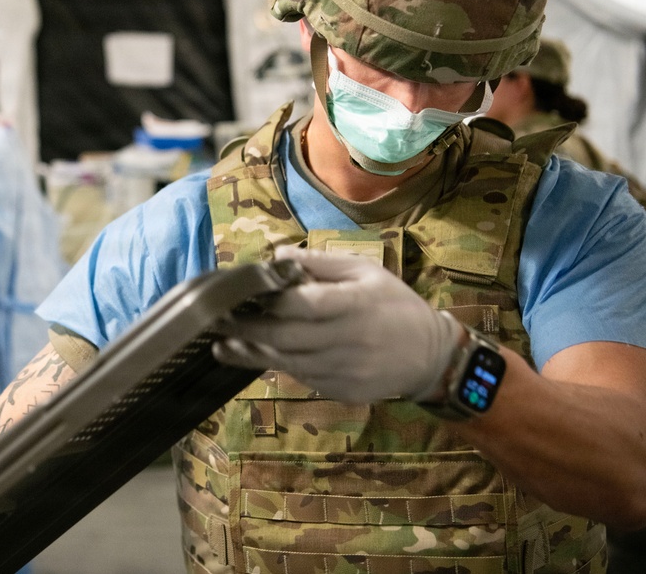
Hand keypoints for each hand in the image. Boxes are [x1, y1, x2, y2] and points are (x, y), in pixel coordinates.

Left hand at [213, 246, 461, 402]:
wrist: (430, 356)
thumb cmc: (394, 305)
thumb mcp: (366, 271)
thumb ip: (321, 263)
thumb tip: (278, 255)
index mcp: (355, 304)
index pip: (305, 304)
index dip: (271, 301)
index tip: (242, 294)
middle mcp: (347, 340)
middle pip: (287, 337)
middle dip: (247, 329)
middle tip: (215, 320)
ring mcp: (343, 370)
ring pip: (288, 362)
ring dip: (251, 352)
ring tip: (221, 343)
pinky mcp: (340, 391)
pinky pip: (301, 377)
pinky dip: (276, 366)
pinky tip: (252, 356)